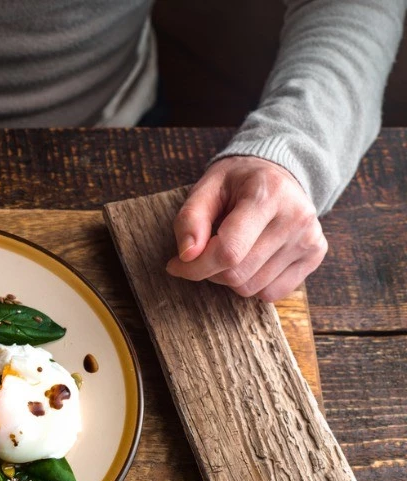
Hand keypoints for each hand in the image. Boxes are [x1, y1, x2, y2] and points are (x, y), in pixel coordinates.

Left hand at [167, 156, 327, 301]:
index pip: (228, 251)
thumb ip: (190, 219)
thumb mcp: (207, 187)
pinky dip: (252, 283)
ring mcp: (310, 239)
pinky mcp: (316, 255)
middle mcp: (296, 217)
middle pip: (237, 274)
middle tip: (204, 253)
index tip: (176, 265)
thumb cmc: (237, 182)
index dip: (195, 266)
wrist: (278, 174)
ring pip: (251, 288)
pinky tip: (251, 258)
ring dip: (230, 277)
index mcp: (267, 194)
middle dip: (209, 271)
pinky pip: (271, 293)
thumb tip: (187, 256)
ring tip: (232, 249)